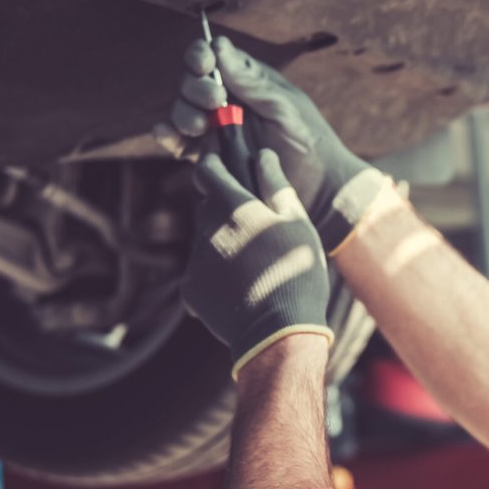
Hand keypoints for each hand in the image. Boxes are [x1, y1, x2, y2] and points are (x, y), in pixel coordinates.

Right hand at [171, 36, 386, 253]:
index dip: (200, 56)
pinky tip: (167, 133)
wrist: (317, 187)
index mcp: (245, 80)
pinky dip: (168, 136)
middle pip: (190, 83)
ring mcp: (214, 129)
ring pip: (182, 112)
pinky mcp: (208, 157)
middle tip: (215, 101)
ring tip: (202, 126)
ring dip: (183, 114)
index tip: (205, 64)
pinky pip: (180, 143)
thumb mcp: (284, 106)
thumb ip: (251, 81)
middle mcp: (225, 100)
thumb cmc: (308, 139)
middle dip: (195, 89)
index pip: (210, 57)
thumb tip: (218, 46)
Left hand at [181, 130, 333, 377]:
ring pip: (206, 239)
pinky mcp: (191, 288)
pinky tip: (244, 286)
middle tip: (258, 227)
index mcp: (231, 205)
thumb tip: (263, 155)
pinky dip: (218, 273)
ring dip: (225, 242)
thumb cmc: (294, 271)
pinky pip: (202, 270)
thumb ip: (275, 185)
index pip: (207, 169)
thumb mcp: (296, 222)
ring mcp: (195, 260)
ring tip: (256, 264)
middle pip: (208, 207)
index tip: (229, 170)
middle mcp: (205, 228)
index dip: (217, 167)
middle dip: (227, 210)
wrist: (278, 332)